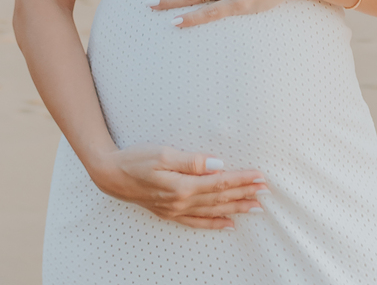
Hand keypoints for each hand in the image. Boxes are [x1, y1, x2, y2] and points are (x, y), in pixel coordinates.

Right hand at [89, 145, 265, 228]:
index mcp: (182, 186)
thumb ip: (192, 160)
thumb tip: (217, 164)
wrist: (111, 175)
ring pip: (213, 211)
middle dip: (245, 194)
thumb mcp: (163, 153)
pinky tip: (228, 223)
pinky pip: (198, 222)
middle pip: (221, 198)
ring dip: (236, 208)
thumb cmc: (136, 159)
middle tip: (265, 192)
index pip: (220, 182)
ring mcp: (176, 211)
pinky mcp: (170, 213)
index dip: (241, 179)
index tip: (259, 176)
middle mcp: (182, 202)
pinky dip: (215, 223)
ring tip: (256, 207)